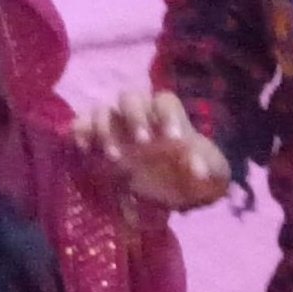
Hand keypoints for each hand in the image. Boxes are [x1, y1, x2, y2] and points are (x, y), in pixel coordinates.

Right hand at [74, 91, 229, 211]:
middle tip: (142, 143)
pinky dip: (79, 132)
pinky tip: (86, 150)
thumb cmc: (195, 178)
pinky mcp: (99, 144)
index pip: (164, 101)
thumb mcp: (212, 177)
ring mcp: (117, 129)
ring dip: (105, 129)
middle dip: (134, 116)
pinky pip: (81, 125)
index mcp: (169, 119)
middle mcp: (141, 118)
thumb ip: (210, 169)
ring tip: (115, 158)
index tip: (173, 140)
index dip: (167, 115)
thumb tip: (197, 169)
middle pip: (130, 97)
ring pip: (103, 110)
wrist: (177, 194)